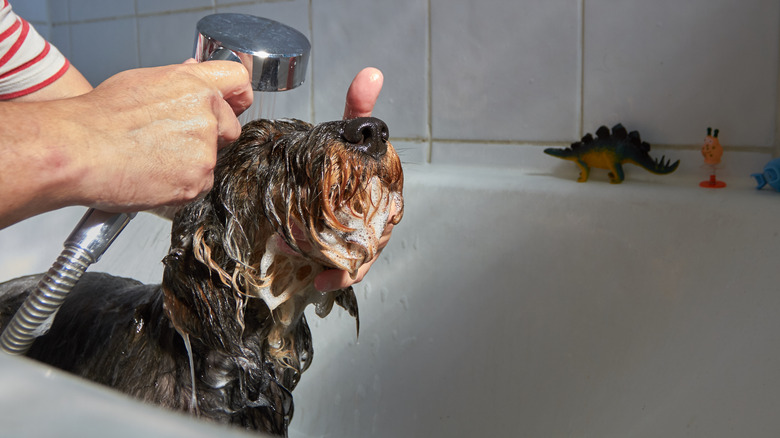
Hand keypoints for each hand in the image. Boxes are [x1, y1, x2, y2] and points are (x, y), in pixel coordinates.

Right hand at [70, 61, 252, 211]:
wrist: (77, 151)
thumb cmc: (99, 118)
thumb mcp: (142, 82)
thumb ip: (179, 82)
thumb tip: (196, 76)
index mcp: (194, 85)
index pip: (239, 83)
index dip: (236, 96)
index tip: (234, 104)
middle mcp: (206, 114)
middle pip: (229, 128)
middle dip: (211, 136)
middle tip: (173, 141)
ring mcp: (204, 150)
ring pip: (212, 159)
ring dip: (192, 163)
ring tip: (152, 159)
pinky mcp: (198, 180)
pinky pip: (199, 184)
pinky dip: (181, 184)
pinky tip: (153, 174)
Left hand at [314, 67, 393, 291]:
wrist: (324, 171)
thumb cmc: (344, 156)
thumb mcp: (348, 132)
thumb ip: (358, 107)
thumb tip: (371, 72)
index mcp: (384, 194)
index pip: (391, 214)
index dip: (382, 229)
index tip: (372, 233)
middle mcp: (376, 218)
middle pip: (374, 244)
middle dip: (357, 256)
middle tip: (334, 263)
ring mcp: (357, 235)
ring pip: (358, 260)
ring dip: (342, 272)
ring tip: (321, 279)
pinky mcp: (340, 248)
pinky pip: (344, 268)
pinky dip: (334, 278)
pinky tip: (318, 284)